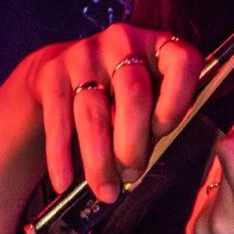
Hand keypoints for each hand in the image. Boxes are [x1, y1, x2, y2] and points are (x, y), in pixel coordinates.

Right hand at [17, 22, 204, 203]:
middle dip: (132, 143)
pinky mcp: (52, 73)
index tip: (164, 131)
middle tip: (132, 175)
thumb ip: (158, 120)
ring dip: (99, 159)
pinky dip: (61, 156)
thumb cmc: (123, 94)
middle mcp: (123, 41)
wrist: (65, 67)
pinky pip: (58, 121)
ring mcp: (84, 54)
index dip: (177, 99)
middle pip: (132, 94)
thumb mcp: (151, 95)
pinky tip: (65, 183)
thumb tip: (144, 165)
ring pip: (93, 113)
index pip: (181, 62)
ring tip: (105, 192)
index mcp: (160, 46)